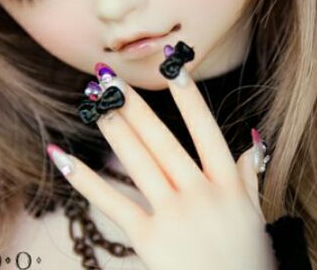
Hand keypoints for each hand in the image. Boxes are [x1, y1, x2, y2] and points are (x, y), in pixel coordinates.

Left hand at [48, 64, 276, 269]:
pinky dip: (84, 178)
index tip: (172, 66)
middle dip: (133, 104)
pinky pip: (113, 202)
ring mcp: (174, 215)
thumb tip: (251, 143)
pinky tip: (61, 156)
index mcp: (226, 184)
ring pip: (138, 161)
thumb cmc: (245, 258)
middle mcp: (199, 193)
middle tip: (109, 77)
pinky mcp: (149, 238)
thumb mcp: (254, 214)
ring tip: (92, 101)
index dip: (189, 97)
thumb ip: (249, 176)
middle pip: (161, 139)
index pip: (205, 130)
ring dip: (113, 127)